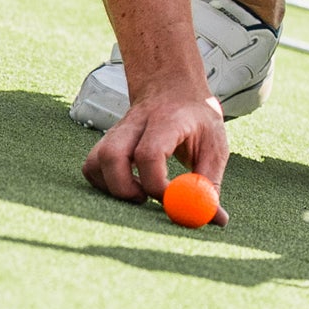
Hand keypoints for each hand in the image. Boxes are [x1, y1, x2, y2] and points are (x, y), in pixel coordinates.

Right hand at [81, 84, 230, 219]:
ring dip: (112, 187)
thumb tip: (216, 219)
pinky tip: (128, 185)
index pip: (149, 154)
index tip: (171, 201)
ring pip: (95, 162)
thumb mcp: (214, 145)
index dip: (157, 185)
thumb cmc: (196, 119)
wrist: (173, 89)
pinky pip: (92, 166)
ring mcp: (116, 131)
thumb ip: (210, 182)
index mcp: (166, 120)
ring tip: (138, 192)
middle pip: (111, 156)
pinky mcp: (106, 141)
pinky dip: (104, 183)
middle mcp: (134, 123)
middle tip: (145, 200)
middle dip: (124, 188)